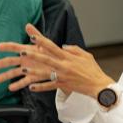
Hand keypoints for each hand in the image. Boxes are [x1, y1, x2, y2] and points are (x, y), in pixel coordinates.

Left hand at [0, 23, 114, 97]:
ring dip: (34, 72)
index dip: (42, 41)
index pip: (52, 46)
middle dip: (34, 54)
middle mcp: (64, 65)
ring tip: (23, 70)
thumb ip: (73, 49)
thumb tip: (63, 46)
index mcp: (68, 57)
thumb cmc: (93, 70)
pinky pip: (50, 86)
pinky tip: (31, 87)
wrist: (99, 85)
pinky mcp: (64, 85)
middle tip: (22, 51)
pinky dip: (40, 87)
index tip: (32, 36)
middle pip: (46, 58)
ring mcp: (63, 76)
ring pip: (45, 73)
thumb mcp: (85, 55)